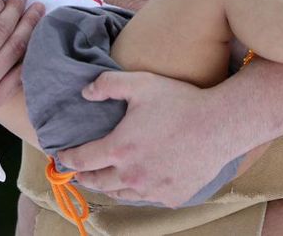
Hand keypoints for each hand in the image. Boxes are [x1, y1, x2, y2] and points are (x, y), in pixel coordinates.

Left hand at [56, 71, 234, 207]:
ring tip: (107, 180)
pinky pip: (149, 197)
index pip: (81, 160)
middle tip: (79, 173)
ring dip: (110, 186)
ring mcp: (152, 189)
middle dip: (84, 177)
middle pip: (98, 182)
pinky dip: (141, 191)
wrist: (220, 124)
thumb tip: (84, 92)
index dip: (68, 160)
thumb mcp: (140, 83)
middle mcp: (132, 175)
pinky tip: (141, 181)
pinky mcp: (172, 197)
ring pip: (122, 194)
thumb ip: (107, 84)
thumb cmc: (180, 101)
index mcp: (119, 149)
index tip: (62, 159)